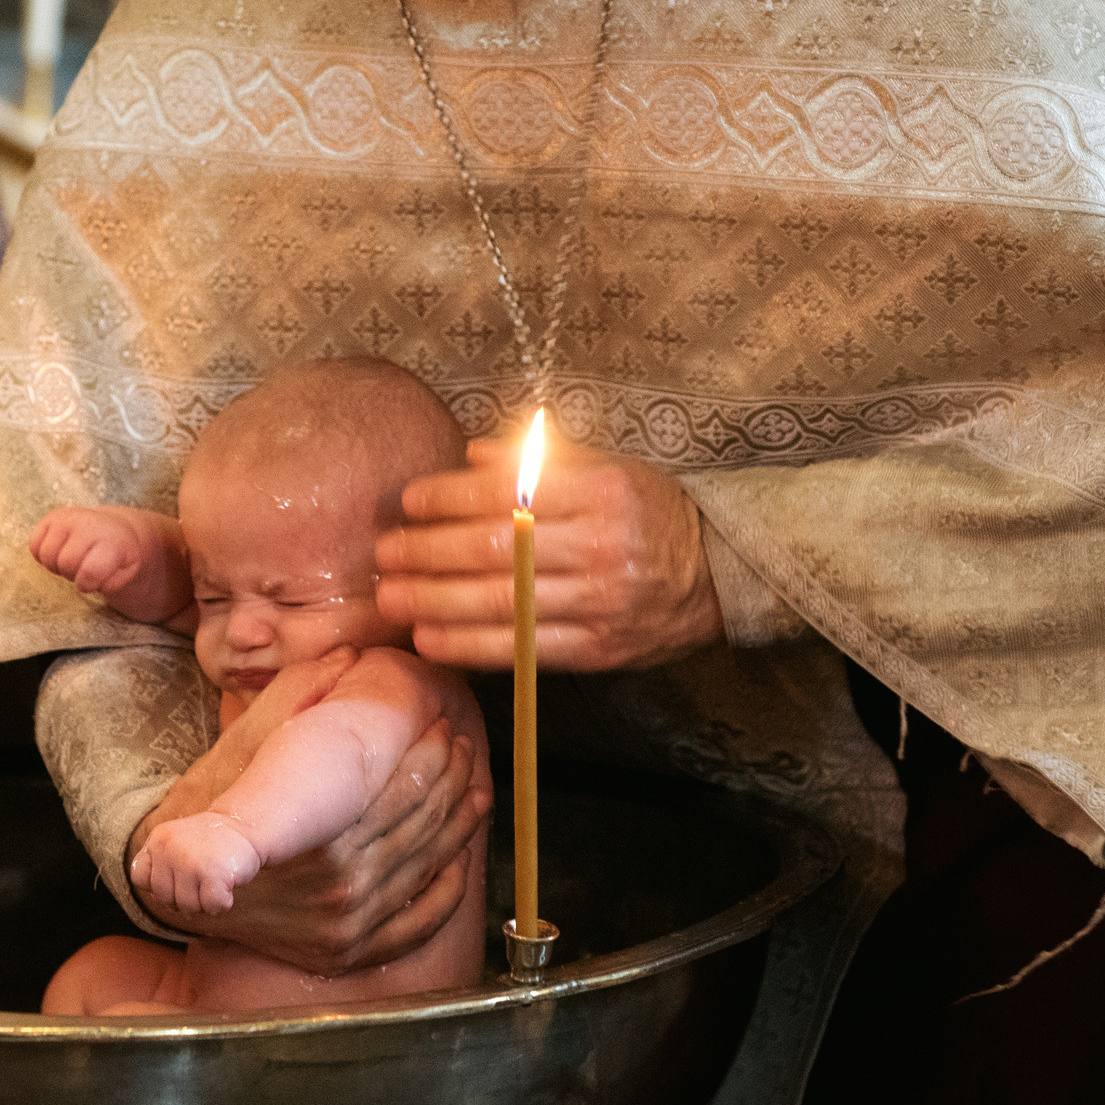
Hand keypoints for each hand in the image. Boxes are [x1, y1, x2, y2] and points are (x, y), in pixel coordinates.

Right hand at [30, 507, 153, 596]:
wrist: (114, 527)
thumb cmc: (118, 554)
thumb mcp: (126, 571)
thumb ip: (112, 582)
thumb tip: (88, 581)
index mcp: (112, 540)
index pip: (90, 571)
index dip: (86, 584)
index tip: (91, 582)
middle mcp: (89, 524)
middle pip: (65, 564)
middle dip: (71, 574)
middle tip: (80, 569)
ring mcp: (68, 518)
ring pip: (47, 555)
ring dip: (56, 566)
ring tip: (70, 561)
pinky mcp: (52, 517)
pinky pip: (34, 546)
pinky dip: (42, 556)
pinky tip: (59, 552)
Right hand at [130, 708, 489, 975]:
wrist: (174, 886)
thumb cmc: (207, 804)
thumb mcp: (240, 740)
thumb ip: (298, 695)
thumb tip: (351, 655)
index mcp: (312, 831)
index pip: (397, 787)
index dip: (425, 753)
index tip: (435, 724)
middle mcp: (335, 883)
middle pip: (417, 815)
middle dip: (447, 768)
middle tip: (457, 736)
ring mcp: (347, 924)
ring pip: (429, 858)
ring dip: (459, 813)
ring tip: (469, 776)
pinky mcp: (351, 952)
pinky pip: (422, 917)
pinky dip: (451, 882)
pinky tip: (461, 849)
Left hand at [132, 812, 261, 913]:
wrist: (246, 826)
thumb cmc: (210, 843)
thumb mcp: (176, 843)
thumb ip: (159, 867)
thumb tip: (162, 902)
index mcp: (158, 839)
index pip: (140, 878)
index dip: (158, 885)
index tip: (178, 876)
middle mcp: (170, 849)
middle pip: (164, 898)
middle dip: (184, 897)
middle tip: (202, 879)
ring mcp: (190, 862)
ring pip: (188, 907)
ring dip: (204, 903)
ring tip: (215, 879)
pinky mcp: (213, 874)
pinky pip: (211, 908)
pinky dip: (221, 904)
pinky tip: (227, 885)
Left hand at [375, 440, 722, 671]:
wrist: (720, 574)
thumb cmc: (650, 513)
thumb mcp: (607, 469)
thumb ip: (539, 462)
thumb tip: (469, 454)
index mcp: (601, 492)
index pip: (510, 493)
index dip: (451, 498)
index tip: (410, 501)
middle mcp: (601, 546)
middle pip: (498, 549)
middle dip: (430, 552)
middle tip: (384, 553)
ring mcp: (600, 602)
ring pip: (504, 602)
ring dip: (437, 601)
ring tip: (391, 597)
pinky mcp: (598, 649)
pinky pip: (524, 649)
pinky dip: (472, 646)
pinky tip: (431, 638)